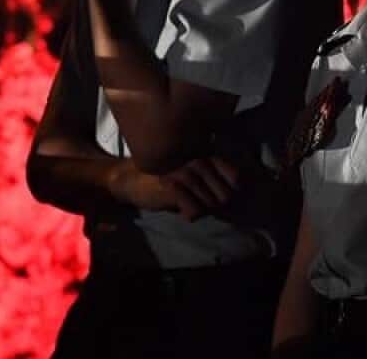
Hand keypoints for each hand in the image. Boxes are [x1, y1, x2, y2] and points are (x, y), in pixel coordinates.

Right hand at [109, 157, 239, 220]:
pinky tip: (180, 208)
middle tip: (201, 202)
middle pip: (225, 195)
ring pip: (211, 205)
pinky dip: (189, 214)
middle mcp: (199, 158)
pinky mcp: (173, 185)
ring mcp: (186, 171)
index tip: (219, 195)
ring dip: (201, 210)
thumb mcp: (191, 168)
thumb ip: (212, 175)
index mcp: (206, 152)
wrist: (130, 177)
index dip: (233, 191)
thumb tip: (236, 194)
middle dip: (216, 204)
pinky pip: (195, 211)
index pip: (236, 176)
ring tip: (188, 203)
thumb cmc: (166, 175)